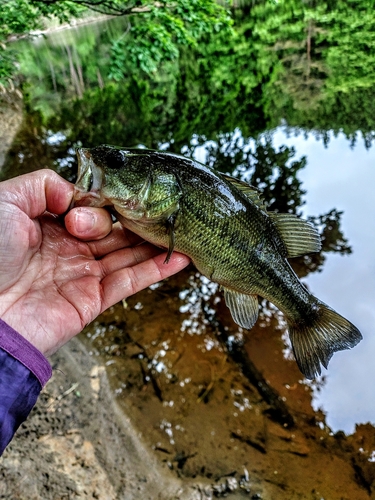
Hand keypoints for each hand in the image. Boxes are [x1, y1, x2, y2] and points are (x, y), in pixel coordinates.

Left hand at [0, 170, 189, 355]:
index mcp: (50, 227)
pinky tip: (178, 257)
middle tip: (150, 211)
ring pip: (127, 255)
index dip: (102, 202)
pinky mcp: (93, 301)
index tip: (109, 198)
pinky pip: (130, 282)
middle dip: (133, 219)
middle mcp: (69, 250)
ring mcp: (82, 275)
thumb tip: (77, 192)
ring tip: (180, 228)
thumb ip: (44, 184)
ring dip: (153, 243)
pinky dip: (155, 271)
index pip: (90, 209)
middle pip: (113, 231)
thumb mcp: (5, 201)